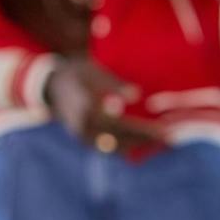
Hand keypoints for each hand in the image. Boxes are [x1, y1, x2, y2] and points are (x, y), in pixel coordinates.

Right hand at [46, 57, 165, 154]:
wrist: (49, 85)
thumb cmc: (75, 72)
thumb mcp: (93, 71)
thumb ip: (113, 84)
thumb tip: (135, 94)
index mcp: (86, 109)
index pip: (121, 125)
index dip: (143, 130)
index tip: (164, 132)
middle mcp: (83, 127)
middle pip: (121, 139)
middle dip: (146, 140)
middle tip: (171, 140)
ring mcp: (81, 136)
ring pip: (114, 147)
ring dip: (138, 144)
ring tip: (161, 143)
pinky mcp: (82, 138)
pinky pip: (107, 147)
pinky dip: (125, 146)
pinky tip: (142, 145)